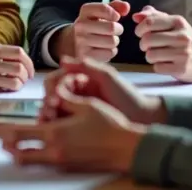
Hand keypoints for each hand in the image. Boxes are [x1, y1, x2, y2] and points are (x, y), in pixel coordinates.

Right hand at [0, 43, 34, 91]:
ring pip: (15, 80)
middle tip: (25, 80)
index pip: (19, 52)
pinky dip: (8, 90)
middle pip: (20, 67)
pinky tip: (4, 90)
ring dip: (19, 84)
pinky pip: (3, 89)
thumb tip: (17, 61)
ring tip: (15, 86)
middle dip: (27, 75)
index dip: (28, 62)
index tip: (29, 70)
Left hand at [0, 80, 145, 173]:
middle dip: (3, 143)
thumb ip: (64, 100)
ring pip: (30, 160)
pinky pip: (45, 162)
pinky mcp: (69, 166)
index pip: (18, 134)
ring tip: (8, 143)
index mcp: (55, 133)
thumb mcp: (85, 105)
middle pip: (19, 152)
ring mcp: (62, 161)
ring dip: (18, 151)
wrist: (128, 149)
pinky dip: (35, 155)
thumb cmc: (109, 124)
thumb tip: (52, 94)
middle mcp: (55, 150)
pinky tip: (33, 148)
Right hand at [39, 56, 163, 124]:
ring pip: (55, 109)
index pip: (58, 79)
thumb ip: (86, 66)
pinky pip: (63, 122)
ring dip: (49, 114)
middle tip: (49, 113)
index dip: (53, 88)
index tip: (55, 98)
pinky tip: (54, 131)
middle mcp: (76, 92)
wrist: (144, 119)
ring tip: (48, 123)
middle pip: (53, 94)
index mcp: (81, 79)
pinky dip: (56, 125)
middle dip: (48, 102)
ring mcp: (77, 108)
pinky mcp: (79, 123)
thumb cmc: (128, 96)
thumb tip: (62, 60)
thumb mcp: (108, 77)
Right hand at [56, 0, 130, 62]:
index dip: (115, 14)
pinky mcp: (86, 56)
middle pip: (112, 28)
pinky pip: (109, 53)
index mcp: (85, 11)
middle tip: (114, 31)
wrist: (74, 43)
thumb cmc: (93, 25)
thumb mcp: (101, 13)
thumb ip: (115, 6)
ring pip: (112, 41)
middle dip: (118, 29)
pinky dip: (110, 52)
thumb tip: (126, 7)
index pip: (104, 8)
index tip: (115, 17)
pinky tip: (103, 49)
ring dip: (114, 41)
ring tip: (107, 40)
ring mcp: (81, 42)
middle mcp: (80, 26)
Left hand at [133, 6, 191, 81]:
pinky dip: (158, 66)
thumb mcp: (174, 23)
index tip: (140, 33)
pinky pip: (157, 68)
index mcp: (178, 22)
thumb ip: (155, 16)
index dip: (140, 28)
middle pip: (147, 39)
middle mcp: (181, 37)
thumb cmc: (186, 38)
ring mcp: (182, 54)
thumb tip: (136, 16)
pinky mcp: (182, 69)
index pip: (149, 22)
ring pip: (150, 55)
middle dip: (143, 44)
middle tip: (148, 46)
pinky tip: (165, 63)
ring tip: (157, 55)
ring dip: (150, 56)